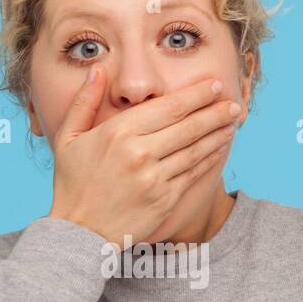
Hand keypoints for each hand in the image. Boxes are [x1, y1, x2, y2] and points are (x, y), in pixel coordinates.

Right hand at [46, 64, 239, 250]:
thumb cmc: (72, 183)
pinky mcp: (164, 199)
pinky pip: (193, 173)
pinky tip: (220, 147)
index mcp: (119, 132)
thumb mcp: (68, 137)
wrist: (78, 232)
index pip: (169, 107)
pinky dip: (210, 158)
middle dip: (216, 111)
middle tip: (234, 103)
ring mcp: (154, 177)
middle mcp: (139, 152)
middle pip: (189, 125)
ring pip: (196, 149)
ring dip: (218, 133)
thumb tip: (98, 69)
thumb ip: (85, 100)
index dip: (197, 95)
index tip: (215, 85)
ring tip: (233, 121)